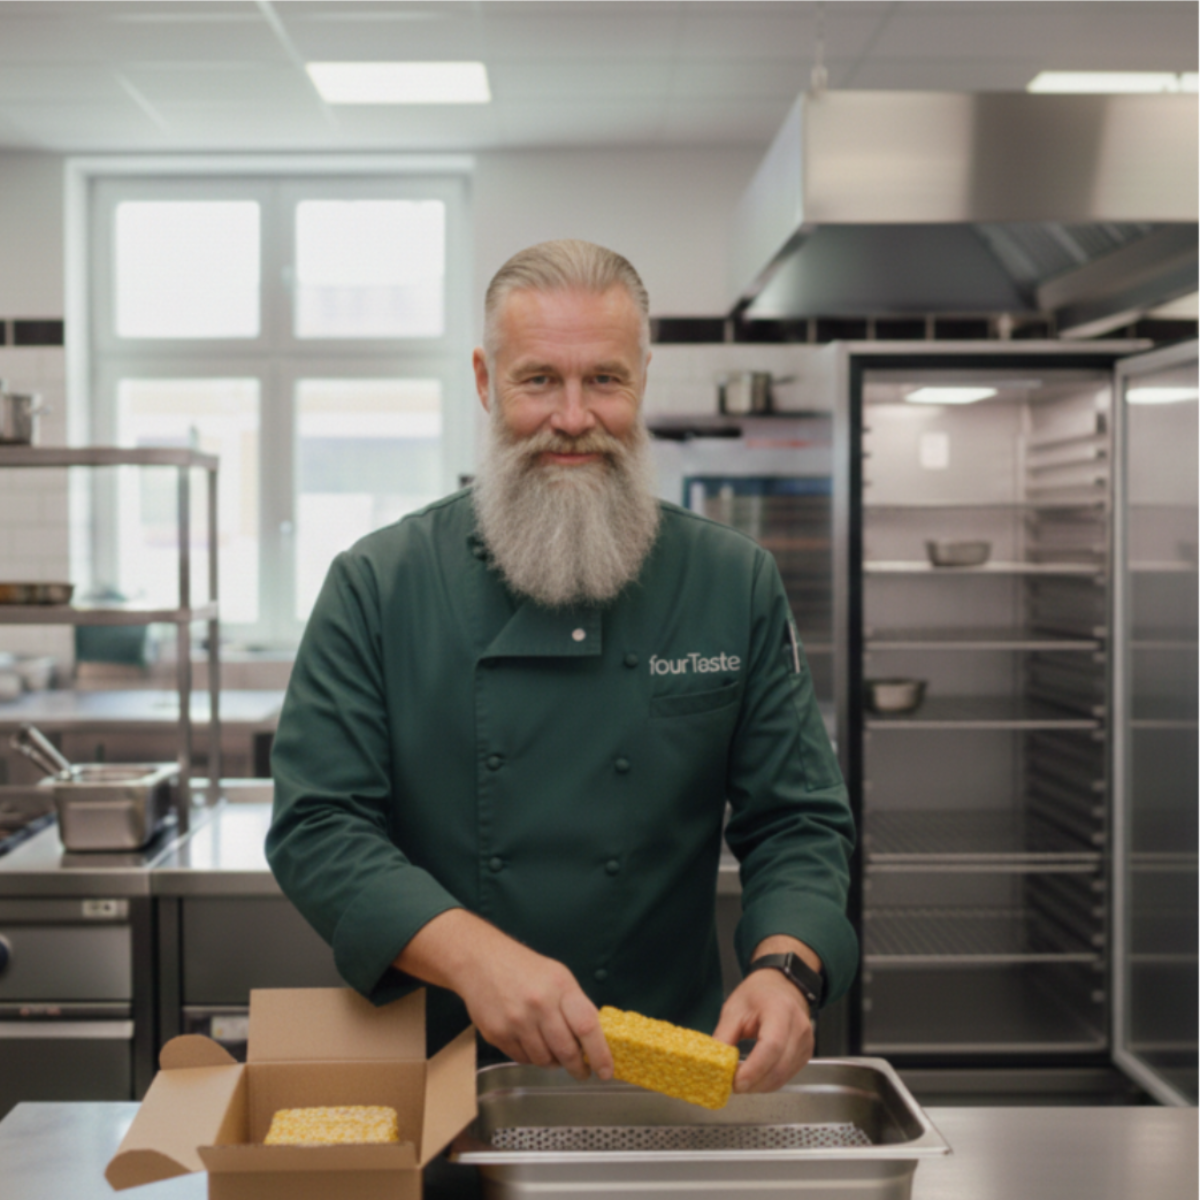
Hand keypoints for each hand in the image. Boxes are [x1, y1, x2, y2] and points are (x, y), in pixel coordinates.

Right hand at [394, 909, 612, 1082]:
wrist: (480, 960)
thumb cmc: (522, 968)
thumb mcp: (557, 976)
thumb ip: (574, 1005)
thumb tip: (592, 1040)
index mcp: (559, 987)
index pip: (587, 1027)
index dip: (600, 1054)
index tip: (606, 1071)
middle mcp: (539, 1005)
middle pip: (566, 1051)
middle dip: (578, 1067)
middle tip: (582, 1071)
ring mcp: (516, 1021)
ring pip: (544, 1060)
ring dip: (553, 1062)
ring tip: (553, 1052)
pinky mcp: (497, 1034)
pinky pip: (522, 1059)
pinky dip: (532, 1057)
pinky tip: (531, 1043)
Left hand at [713, 966, 813, 1093]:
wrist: (782, 986)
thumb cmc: (758, 994)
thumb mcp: (734, 1008)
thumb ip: (724, 1036)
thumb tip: (714, 1064)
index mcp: (780, 1010)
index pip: (771, 1046)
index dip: (753, 1069)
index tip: (735, 1082)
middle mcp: (798, 1027)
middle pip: (779, 1067)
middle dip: (754, 1082)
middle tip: (732, 1085)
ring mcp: (806, 1042)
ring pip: (783, 1076)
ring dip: (760, 1085)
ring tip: (741, 1080)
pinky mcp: (806, 1053)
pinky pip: (788, 1075)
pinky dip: (769, 1082)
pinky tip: (756, 1076)